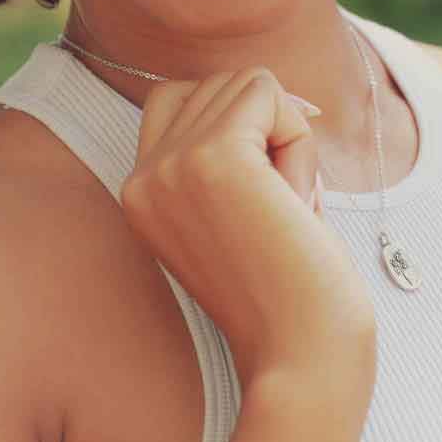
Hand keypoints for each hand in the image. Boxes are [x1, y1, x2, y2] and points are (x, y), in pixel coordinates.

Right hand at [120, 66, 377, 402]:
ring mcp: (170, 165)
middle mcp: (141, 176)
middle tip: (278, 211)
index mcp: (139, 193)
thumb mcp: (240, 211)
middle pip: (219, 85)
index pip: (180, 98)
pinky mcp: (212, 158)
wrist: (301, 357)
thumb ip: (230, 151)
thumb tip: (263, 86)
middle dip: (270, 132)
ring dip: (288, 138)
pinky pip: (269, 93)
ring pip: (248, 85)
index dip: (240, 125)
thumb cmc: (291, 291)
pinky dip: (299, 138)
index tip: (264, 193)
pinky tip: (294, 201)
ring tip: (284, 210)